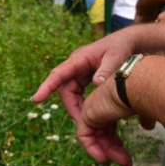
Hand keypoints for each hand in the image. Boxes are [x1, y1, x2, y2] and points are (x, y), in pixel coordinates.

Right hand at [32, 30, 137, 165]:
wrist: (128, 42)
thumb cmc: (121, 47)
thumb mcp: (115, 57)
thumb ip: (106, 69)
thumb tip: (96, 83)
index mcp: (79, 59)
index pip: (59, 73)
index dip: (47, 86)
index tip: (36, 99)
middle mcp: (76, 66)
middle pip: (65, 90)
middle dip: (71, 107)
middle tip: (80, 122)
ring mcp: (80, 73)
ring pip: (72, 94)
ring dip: (78, 108)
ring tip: (88, 123)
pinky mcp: (86, 78)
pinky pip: (80, 94)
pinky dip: (84, 105)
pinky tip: (93, 115)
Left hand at [75, 78, 136, 165]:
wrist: (137, 85)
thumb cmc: (144, 92)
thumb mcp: (144, 108)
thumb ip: (144, 117)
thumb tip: (148, 126)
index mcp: (112, 102)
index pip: (109, 127)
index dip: (116, 141)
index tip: (125, 152)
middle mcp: (100, 105)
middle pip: (103, 134)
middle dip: (114, 150)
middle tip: (126, 163)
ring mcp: (92, 109)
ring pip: (96, 137)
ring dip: (109, 152)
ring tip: (124, 164)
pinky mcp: (86, 114)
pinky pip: (84, 137)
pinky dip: (91, 149)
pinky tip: (103, 158)